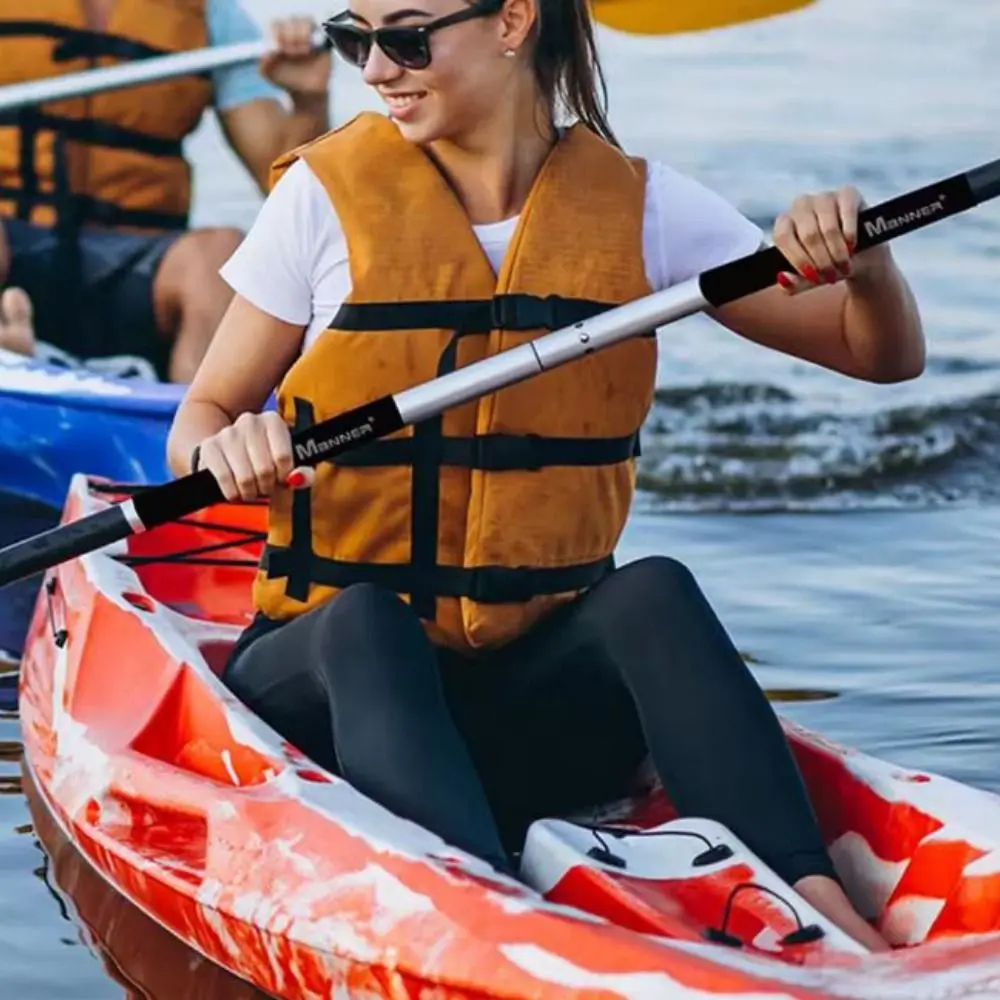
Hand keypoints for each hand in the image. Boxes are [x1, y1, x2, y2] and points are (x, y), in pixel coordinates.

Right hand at [198, 411, 304, 502]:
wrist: (225, 452)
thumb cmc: (262, 460)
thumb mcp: (286, 465)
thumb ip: (302, 474)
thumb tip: (298, 478)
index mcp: (273, 421)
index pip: (283, 458)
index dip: (283, 477)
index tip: (280, 479)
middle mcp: (250, 422)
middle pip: (265, 469)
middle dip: (267, 486)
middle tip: (265, 487)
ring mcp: (228, 433)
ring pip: (245, 477)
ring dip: (250, 492)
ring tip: (251, 490)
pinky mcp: (209, 447)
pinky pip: (225, 479)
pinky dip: (233, 493)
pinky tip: (236, 491)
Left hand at [259, 16, 330, 102]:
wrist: (305, 93)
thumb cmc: (286, 80)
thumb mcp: (269, 74)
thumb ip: (264, 62)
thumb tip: (268, 51)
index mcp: (279, 36)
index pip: (277, 24)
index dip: (276, 32)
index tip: (277, 47)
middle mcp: (294, 32)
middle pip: (291, 20)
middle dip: (289, 34)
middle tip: (290, 51)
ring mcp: (309, 36)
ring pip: (306, 21)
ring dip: (302, 34)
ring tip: (302, 52)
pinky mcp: (323, 42)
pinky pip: (321, 31)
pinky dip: (314, 38)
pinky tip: (311, 51)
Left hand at [772, 186, 891, 294]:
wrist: (861, 257)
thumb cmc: (828, 265)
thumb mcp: (810, 279)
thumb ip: (793, 283)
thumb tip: (783, 279)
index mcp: (784, 223)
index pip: (783, 237)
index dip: (798, 259)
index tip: (812, 276)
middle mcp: (801, 206)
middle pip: (808, 235)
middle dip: (822, 261)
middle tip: (831, 276)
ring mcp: (824, 198)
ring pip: (828, 227)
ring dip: (837, 252)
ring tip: (843, 266)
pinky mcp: (848, 193)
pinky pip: (846, 211)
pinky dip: (849, 234)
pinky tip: (852, 246)